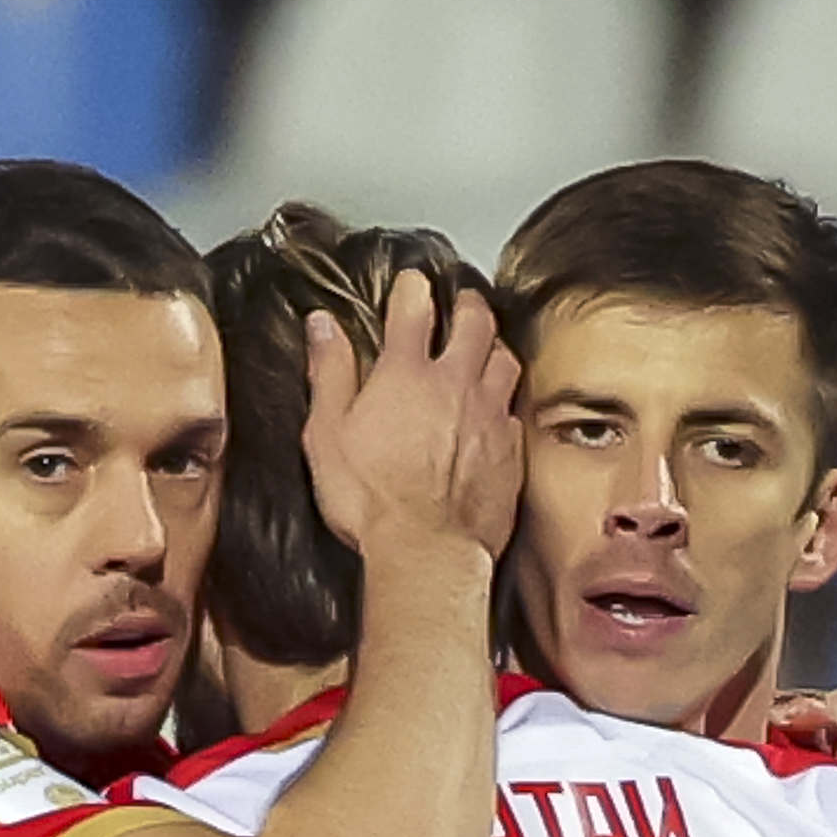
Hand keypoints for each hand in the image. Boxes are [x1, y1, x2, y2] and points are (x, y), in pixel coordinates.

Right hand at [302, 268, 521, 568]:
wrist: (426, 551)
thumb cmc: (371, 500)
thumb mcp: (326, 434)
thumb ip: (329, 373)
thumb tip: (322, 326)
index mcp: (405, 373)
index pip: (414, 305)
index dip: (412, 288)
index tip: (410, 285)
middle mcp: (455, 384)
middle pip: (475, 321)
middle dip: (467, 304)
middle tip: (460, 304)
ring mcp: (488, 415)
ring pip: (505, 358)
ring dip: (494, 347)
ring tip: (484, 348)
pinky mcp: (510, 450)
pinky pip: (514, 409)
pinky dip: (504, 401)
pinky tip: (495, 409)